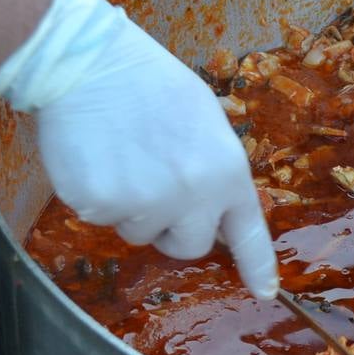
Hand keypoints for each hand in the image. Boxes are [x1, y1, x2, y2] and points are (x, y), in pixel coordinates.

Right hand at [0, 0, 279, 297]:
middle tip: (154, 187)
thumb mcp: (205, 121)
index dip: (256, 266)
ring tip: (122, 156)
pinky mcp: (99, 204)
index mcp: (226, 171)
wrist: (90, 62)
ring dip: (130, 208)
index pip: (247, 232)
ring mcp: (145, 202)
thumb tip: (210, 211)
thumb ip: (214, 170)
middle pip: (187, 247)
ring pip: (139, 232)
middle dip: (172, 229)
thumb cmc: (150, 84)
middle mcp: (192, 194)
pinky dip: (95, 195)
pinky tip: (95, 156)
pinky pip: (100, 218)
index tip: (263, 292)